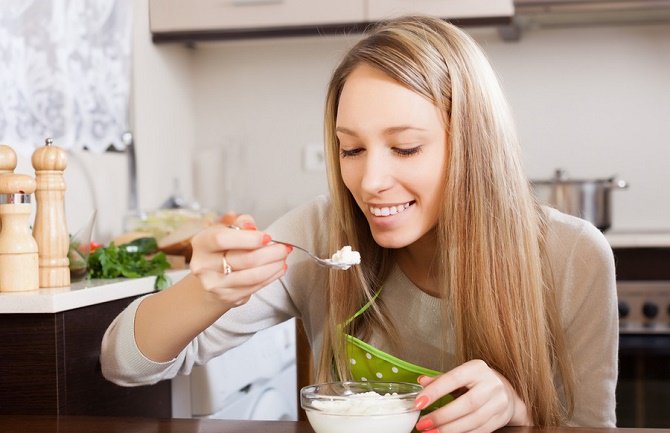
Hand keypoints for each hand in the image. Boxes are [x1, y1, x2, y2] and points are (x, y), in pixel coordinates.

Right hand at [189, 214, 289, 307]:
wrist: (212, 275)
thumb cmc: (223, 248)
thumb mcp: (227, 229)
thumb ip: (240, 222)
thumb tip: (250, 226)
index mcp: (201, 243)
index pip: (222, 239)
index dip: (248, 238)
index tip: (267, 237)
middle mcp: (203, 265)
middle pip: (243, 260)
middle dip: (270, 253)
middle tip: (284, 248)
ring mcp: (214, 284)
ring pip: (252, 276)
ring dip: (274, 266)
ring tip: (283, 258)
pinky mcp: (227, 297)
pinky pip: (255, 287)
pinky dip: (271, 277)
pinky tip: (278, 269)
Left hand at [414, 359, 531, 432]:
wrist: (506, 392)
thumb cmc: (477, 382)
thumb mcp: (460, 375)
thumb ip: (441, 379)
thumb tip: (421, 382)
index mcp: (477, 368)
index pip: (454, 379)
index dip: (435, 391)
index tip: (419, 403)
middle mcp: (490, 384)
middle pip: (466, 404)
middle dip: (442, 416)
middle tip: (423, 423)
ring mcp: (498, 402)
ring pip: (474, 420)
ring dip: (450, 429)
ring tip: (432, 432)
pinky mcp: (501, 418)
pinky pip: (480, 430)